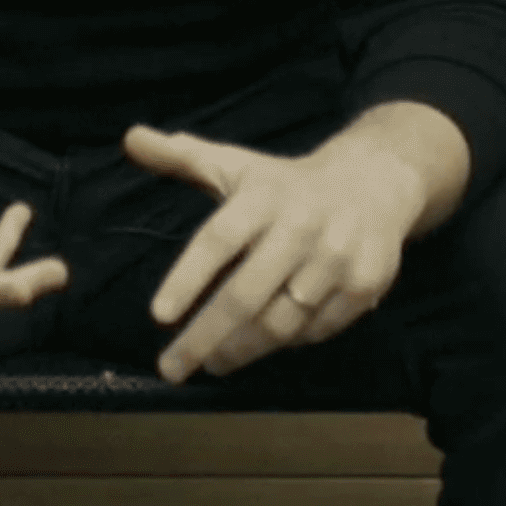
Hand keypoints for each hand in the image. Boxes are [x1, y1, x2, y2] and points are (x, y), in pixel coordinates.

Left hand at [124, 115, 444, 383]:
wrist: (375, 181)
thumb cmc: (287, 184)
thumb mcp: (237, 165)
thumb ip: (183, 158)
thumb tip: (130, 138)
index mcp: (263, 196)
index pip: (218, 240)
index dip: (186, 278)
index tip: (158, 315)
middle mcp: (300, 226)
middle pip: (245, 295)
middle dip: (204, 338)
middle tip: (172, 367)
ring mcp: (336, 258)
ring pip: (281, 322)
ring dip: (242, 349)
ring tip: (213, 362)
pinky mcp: (365, 284)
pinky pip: (317, 330)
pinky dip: (287, 344)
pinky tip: (263, 344)